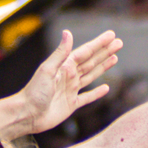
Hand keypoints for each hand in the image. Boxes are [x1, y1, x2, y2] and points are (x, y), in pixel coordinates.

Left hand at [0, 27, 121, 138]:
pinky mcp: (71, 104)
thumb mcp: (47, 69)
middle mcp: (69, 76)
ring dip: (103, 67)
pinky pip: (87, 97)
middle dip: (105, 52)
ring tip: (115, 58)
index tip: (112, 35)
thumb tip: (67, 32)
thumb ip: (60, 53)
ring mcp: (71, 90)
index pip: (85, 52)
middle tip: (119, 43)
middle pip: (91, 61)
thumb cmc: (34, 92)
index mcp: (64, 66)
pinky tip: (106, 88)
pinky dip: (96, 93)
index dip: (99, 44)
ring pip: (91, 76)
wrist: (27, 114)